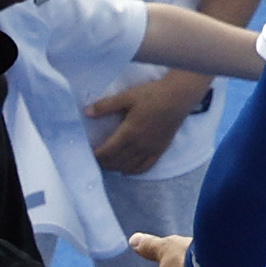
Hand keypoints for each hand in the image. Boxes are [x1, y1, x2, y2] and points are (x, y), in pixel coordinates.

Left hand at [88, 69, 209, 176]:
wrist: (179, 97)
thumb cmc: (152, 95)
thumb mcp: (127, 96)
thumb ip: (106, 106)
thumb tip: (87, 112)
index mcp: (129, 132)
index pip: (107, 151)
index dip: (95, 156)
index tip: (86, 155)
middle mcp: (139, 145)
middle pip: (116, 161)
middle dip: (102, 163)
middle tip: (92, 161)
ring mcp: (150, 149)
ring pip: (129, 166)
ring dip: (115, 168)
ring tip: (106, 165)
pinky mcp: (160, 150)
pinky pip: (145, 167)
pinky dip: (133, 171)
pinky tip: (126, 171)